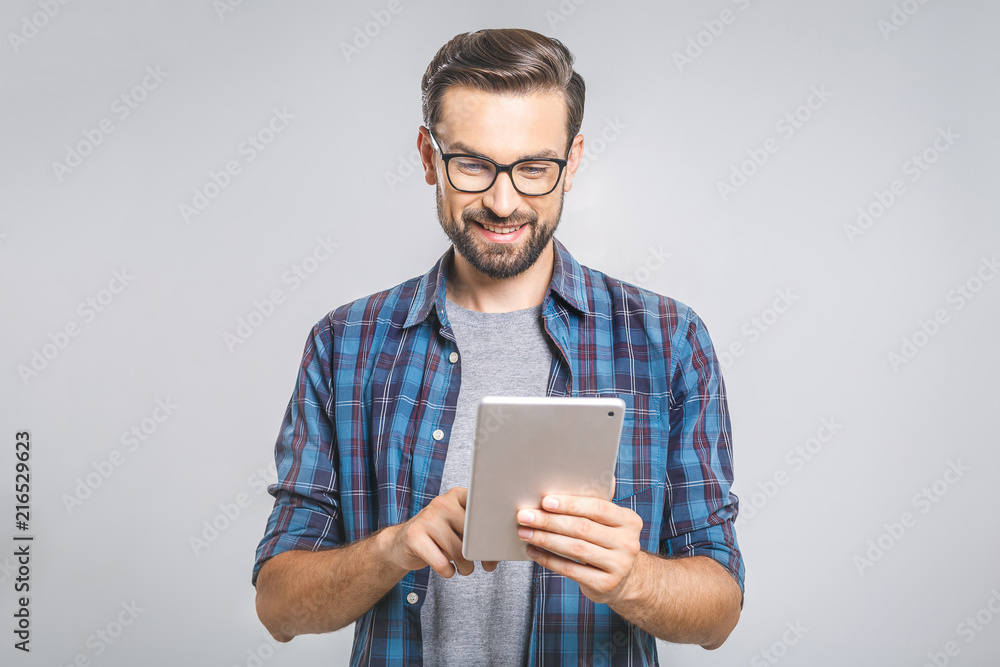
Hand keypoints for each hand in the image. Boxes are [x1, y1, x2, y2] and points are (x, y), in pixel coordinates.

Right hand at [382, 486, 497, 577]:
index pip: (483, 507)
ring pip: (458, 551)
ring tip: (465, 569)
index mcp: (458, 495)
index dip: (494, 527)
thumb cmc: (440, 537)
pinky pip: (441, 563)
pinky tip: (448, 569)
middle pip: (473, 533)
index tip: (499, 543)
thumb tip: (500, 550)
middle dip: (483, 554)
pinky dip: (448, 572)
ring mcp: (426, 518)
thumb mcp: (459, 528)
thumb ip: (477, 531)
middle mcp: (442, 502)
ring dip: (466, 567)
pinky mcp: (413, 536)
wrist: (403, 543)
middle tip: (486, 564)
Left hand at [516, 480, 642, 604]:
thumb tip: (571, 473)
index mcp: (629, 520)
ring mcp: (619, 566)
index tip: (545, 501)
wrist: (624, 579)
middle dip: (550, 521)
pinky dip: (549, 560)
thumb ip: (594, 503)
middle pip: (583, 528)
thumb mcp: (608, 522)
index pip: (598, 508)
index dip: (571, 504)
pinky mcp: (606, 585)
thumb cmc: (606, 540)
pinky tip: (533, 552)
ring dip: (545, 540)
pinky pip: (571, 570)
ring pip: (575, 549)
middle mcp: (628, 543)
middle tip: (525, 516)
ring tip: (524, 533)